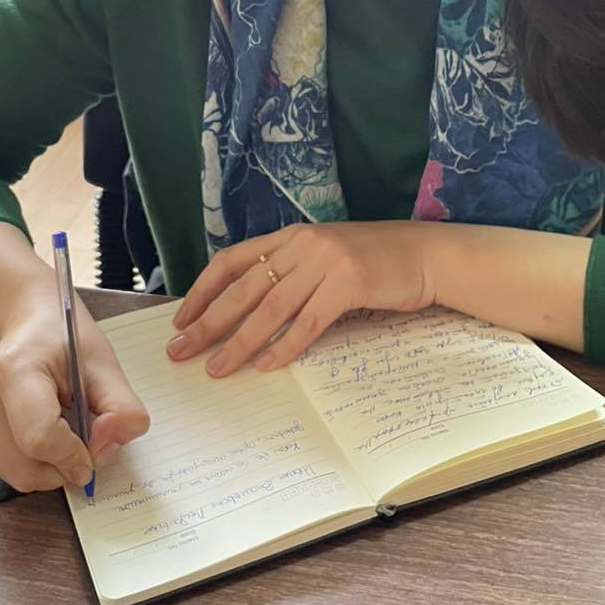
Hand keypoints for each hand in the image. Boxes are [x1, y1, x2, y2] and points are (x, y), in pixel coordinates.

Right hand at [0, 290, 149, 492]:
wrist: (29, 324)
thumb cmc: (65, 341)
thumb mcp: (105, 364)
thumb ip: (120, 409)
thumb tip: (105, 449)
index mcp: (16, 369)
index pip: (40, 437)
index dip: (73, 456)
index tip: (94, 451)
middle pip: (24, 466)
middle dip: (63, 467)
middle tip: (82, 442)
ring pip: (16, 474)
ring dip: (49, 468)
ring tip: (62, 431)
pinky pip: (8, 468)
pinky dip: (33, 462)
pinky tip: (43, 431)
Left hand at [166, 221, 438, 377]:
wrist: (424, 255)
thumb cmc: (373, 262)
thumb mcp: (323, 256)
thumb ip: (289, 272)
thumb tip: (245, 311)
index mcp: (290, 236)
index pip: (231, 261)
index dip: (202, 291)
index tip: (181, 319)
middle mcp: (302, 244)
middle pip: (243, 289)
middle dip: (207, 322)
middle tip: (180, 350)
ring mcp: (325, 261)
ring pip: (270, 308)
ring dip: (239, 342)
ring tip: (216, 368)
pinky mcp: (349, 283)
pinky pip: (308, 321)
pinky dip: (284, 346)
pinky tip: (266, 365)